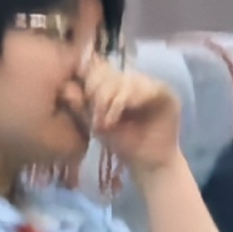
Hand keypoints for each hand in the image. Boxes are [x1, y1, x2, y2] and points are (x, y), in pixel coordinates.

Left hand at [76, 56, 187, 174]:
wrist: (149, 164)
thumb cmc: (122, 143)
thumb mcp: (95, 123)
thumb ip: (81, 106)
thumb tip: (66, 88)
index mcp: (116, 81)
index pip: (98, 66)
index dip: (87, 79)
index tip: (78, 100)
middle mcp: (134, 77)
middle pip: (109, 70)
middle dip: (96, 92)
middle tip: (93, 118)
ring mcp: (151, 83)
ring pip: (123, 78)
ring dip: (108, 100)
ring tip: (103, 123)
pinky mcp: (166, 93)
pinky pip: (144, 88)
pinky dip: (124, 102)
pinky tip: (114, 119)